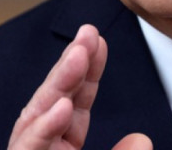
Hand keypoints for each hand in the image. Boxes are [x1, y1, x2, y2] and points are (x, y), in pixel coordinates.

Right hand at [8, 24, 151, 149]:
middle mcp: (44, 146)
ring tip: (77, 55)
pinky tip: (61, 106)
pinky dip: (45, 126)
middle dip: (72, 64)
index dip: (90, 70)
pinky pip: (30, 147)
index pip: (77, 101)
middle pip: (56, 98)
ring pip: (39, 115)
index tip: (100, 43)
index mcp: (62, 146)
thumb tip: (141, 140)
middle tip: (88, 33)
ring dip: (59, 83)